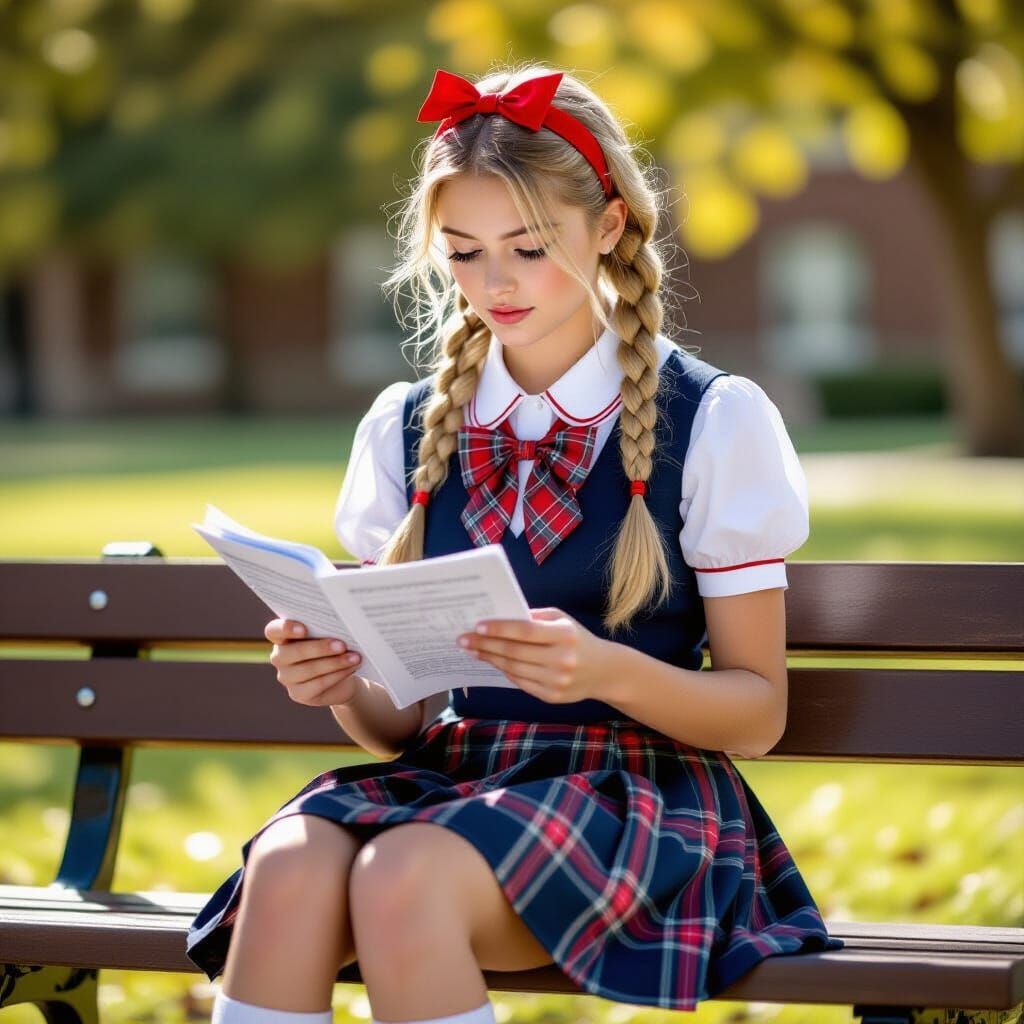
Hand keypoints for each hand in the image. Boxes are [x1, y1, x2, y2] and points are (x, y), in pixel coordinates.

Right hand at [265, 618, 362, 706]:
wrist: (342, 676)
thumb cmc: (333, 648)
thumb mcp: (328, 635)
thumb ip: (326, 629)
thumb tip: (340, 624)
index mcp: (282, 637)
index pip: (274, 631)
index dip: (285, 628)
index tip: (304, 629)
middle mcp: (279, 657)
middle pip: (293, 652)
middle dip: (320, 648)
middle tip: (342, 645)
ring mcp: (286, 677)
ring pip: (308, 669)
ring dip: (334, 663)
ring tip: (354, 657)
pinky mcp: (298, 694)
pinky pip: (318, 684)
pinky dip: (337, 674)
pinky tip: (351, 667)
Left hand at [456, 607, 607, 703]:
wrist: (604, 671)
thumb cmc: (576, 639)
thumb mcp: (562, 620)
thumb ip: (534, 617)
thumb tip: (499, 616)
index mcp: (565, 635)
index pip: (525, 631)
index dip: (499, 629)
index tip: (477, 626)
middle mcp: (561, 659)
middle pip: (514, 652)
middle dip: (485, 645)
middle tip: (463, 639)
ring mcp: (556, 681)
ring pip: (513, 669)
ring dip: (490, 659)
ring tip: (473, 650)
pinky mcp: (551, 697)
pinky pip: (520, 682)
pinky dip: (504, 671)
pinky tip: (493, 662)